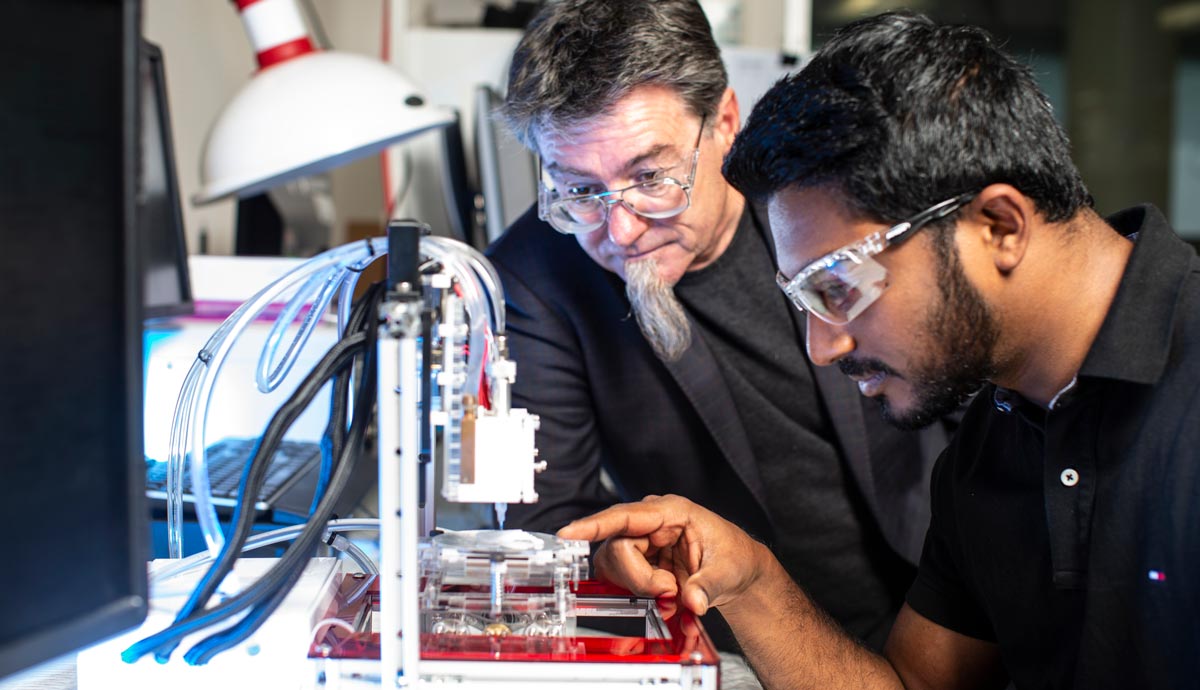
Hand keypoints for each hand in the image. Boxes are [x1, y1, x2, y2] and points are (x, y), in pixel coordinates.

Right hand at [557, 494, 770, 616]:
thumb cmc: (734, 557)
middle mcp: (651, 523)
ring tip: (672, 596)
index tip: (569, 533)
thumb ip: (708, 587)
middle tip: (669, 593)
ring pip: (615, 566)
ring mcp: (642, 542)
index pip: (625, 516)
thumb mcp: (727, 572)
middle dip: (639, 579)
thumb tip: (693, 601)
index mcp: (672, 512)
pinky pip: (622, 579)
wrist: (737, 570)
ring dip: (640, 589)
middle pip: (618, 549)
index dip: (594, 525)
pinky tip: (665, 600)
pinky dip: (641, 596)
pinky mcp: (639, 561)